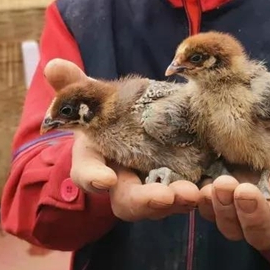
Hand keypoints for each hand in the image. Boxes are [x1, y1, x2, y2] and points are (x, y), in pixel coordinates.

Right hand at [44, 58, 201, 221]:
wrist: (134, 126)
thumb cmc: (109, 115)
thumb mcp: (93, 99)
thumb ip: (75, 87)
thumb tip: (53, 65)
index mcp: (94, 161)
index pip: (87, 173)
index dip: (94, 178)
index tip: (105, 180)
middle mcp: (121, 183)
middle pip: (128, 200)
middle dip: (146, 200)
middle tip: (165, 196)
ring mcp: (150, 189)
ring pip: (162, 204)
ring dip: (178, 200)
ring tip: (195, 193)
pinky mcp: (178, 187)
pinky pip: (189, 198)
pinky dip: (202, 196)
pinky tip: (216, 189)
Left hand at [197, 126, 269, 250]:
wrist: (257, 142)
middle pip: (263, 232)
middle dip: (253, 214)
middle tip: (244, 191)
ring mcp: (240, 217)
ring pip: (233, 228)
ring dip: (225, 210)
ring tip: (220, 185)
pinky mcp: (215, 207)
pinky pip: (207, 214)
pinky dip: (202, 204)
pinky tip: (197, 189)